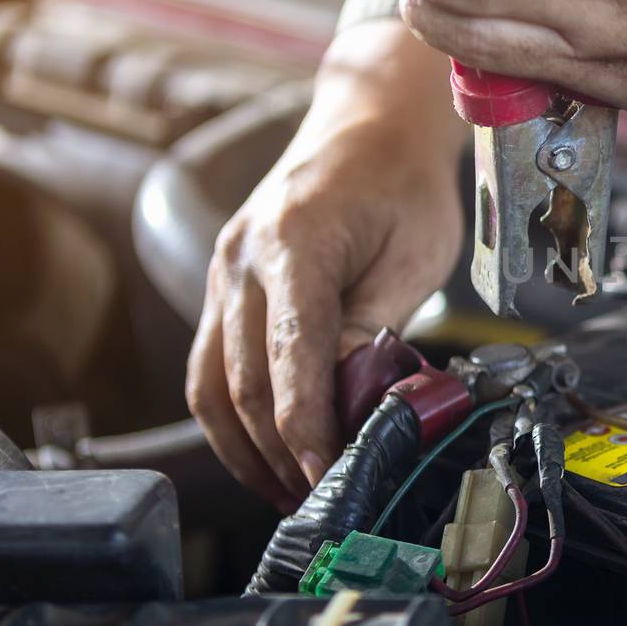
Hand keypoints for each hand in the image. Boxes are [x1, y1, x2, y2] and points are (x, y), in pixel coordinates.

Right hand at [185, 20, 464, 507]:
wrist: (369, 123)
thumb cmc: (403, 184)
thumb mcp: (415, 253)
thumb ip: (378, 325)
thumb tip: (353, 397)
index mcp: (294, 245)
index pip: (290, 360)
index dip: (307, 431)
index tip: (329, 478)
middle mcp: (241, 260)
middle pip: (243, 383)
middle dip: (278, 455)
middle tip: (319, 502)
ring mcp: (222, 272)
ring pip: (211, 385)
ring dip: (245, 450)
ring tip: (290, 493)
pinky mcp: (223, 286)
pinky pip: (211, 365)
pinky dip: (233, 419)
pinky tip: (266, 453)